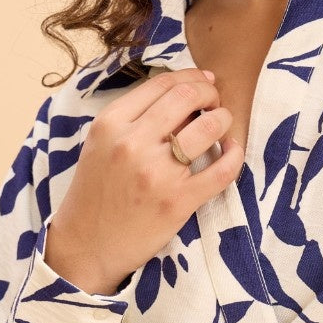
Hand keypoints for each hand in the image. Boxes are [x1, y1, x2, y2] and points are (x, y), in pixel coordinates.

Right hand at [44, 67, 240, 294]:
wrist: (87, 245)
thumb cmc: (95, 193)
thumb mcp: (101, 144)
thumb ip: (132, 118)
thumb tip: (180, 93)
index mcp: (111, 124)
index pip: (162, 84)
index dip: (191, 77)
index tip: (204, 82)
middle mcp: (133, 143)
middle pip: (188, 96)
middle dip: (210, 93)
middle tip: (215, 103)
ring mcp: (158, 173)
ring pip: (209, 126)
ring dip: (224, 120)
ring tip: (222, 126)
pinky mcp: (178, 201)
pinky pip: (222, 169)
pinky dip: (234, 155)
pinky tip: (232, 150)